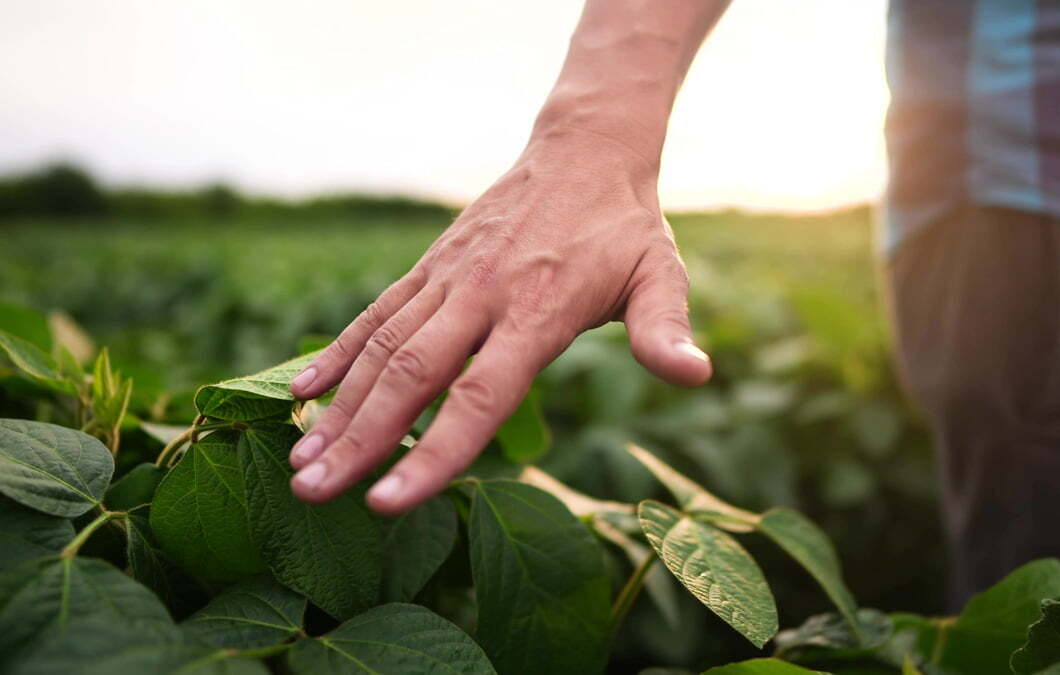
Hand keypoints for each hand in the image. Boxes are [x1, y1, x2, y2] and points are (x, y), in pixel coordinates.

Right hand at [286, 132, 711, 513]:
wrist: (583, 150)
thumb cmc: (624, 228)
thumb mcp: (660, 274)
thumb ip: (664, 328)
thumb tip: (697, 375)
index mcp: (538, 310)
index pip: (480, 395)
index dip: (433, 451)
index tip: (388, 502)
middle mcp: (482, 295)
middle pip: (411, 375)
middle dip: (359, 440)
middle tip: (311, 494)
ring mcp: (449, 277)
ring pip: (381, 347)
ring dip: (337, 408)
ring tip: (300, 463)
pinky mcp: (431, 265)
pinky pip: (376, 312)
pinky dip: (337, 353)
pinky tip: (303, 393)